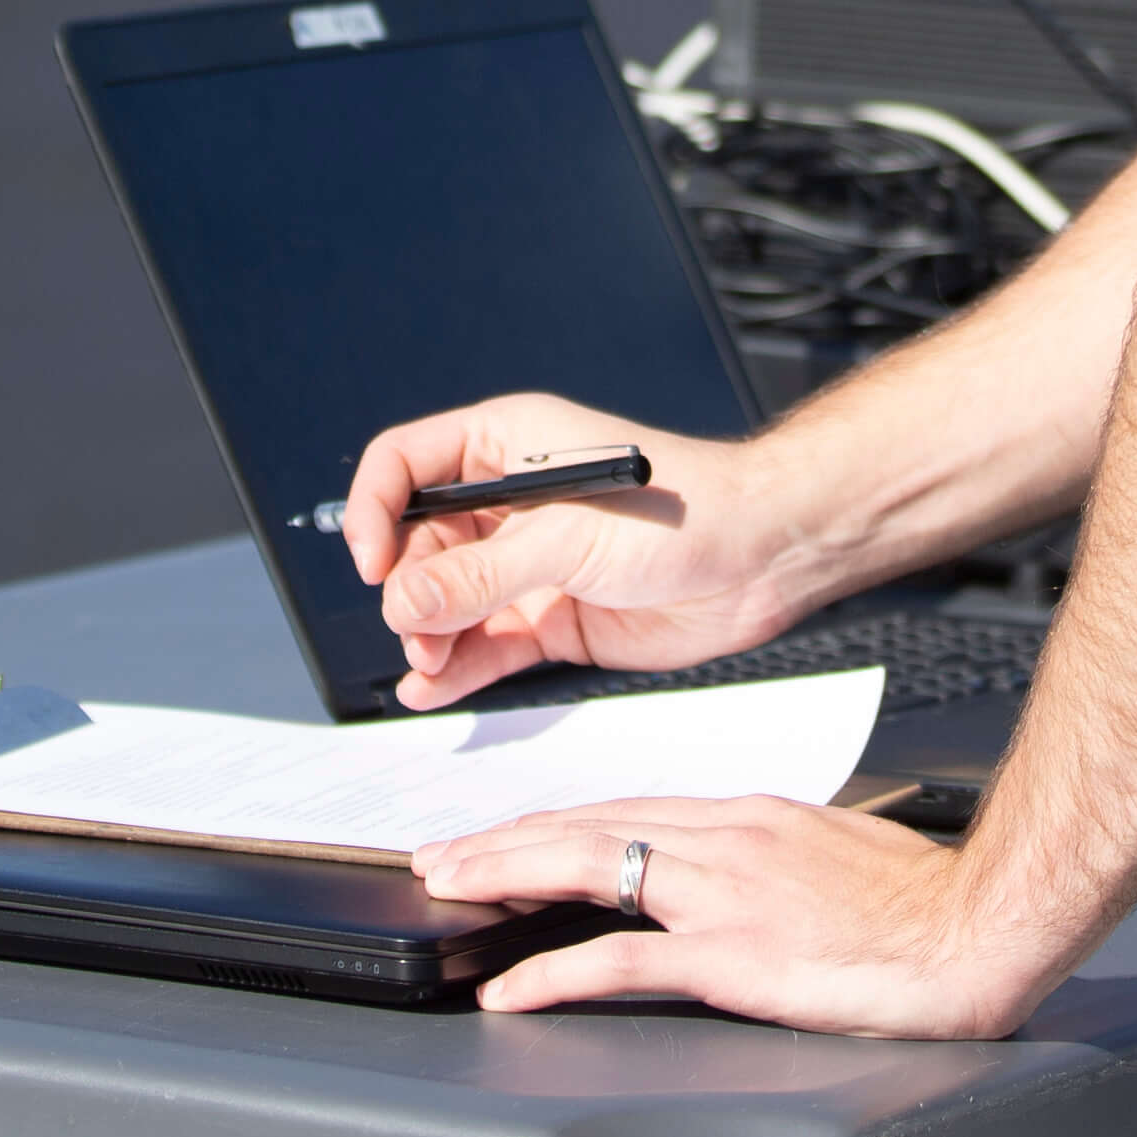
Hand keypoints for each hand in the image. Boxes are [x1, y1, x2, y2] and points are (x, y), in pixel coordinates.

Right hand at [342, 394, 809, 708]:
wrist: (764, 559)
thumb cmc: (686, 510)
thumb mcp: (570, 537)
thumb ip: (482, 575)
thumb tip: (403, 602)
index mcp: (507, 446)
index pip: (405, 465)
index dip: (376, 511)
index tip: (372, 563)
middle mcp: (511, 503)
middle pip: (419, 545)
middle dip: (407, 591)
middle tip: (417, 632)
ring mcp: (531, 564)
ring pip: (448, 601)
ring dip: (429, 635)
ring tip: (429, 667)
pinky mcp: (554, 618)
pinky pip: (486, 643)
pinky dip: (457, 668)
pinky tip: (431, 691)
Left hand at [410, 795, 1066, 1032]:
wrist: (976, 924)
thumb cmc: (919, 901)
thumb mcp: (828, 852)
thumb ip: (769, 856)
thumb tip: (732, 871)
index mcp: (745, 816)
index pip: (624, 810)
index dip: (552, 821)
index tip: (505, 831)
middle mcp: (722, 839)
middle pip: (587, 826)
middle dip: (504, 837)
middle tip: (441, 852)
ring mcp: (723, 893)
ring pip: (586, 869)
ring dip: (505, 875)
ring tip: (449, 887)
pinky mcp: (733, 953)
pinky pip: (622, 960)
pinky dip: (556, 969)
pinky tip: (512, 984)